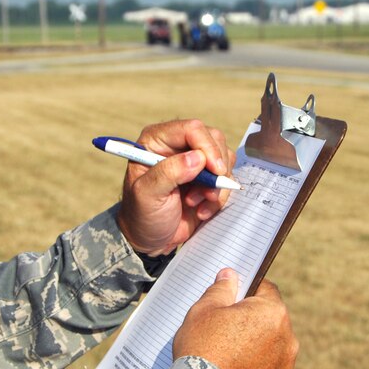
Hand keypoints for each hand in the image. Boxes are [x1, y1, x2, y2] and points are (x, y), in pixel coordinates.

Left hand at [116, 119, 234, 255]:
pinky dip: (219, 197)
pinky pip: (226, 178)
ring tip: (195, 203)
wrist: (150, 240)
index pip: (191, 129)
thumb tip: (197, 157)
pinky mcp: (207, 178)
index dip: (207, 147)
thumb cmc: (141, 215)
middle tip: (207, 192)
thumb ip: (169, 173)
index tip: (215, 171)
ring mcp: (194, 161)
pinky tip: (201, 210)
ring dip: (216, 185)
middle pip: (213, 138)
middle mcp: (177, 145)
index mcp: (156, 141)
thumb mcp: (147, 195)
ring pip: (224, 157)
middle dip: (216, 167)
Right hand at [172, 269, 297, 368]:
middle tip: (223, 327)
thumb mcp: (204, 310)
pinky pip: (269, 366)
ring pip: (271, 342)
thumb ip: (221, 289)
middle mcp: (288, 336)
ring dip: (256, 342)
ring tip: (227, 352)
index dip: (246, 290)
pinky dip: (256, 365)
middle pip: (269, 316)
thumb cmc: (202, 349)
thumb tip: (231, 275)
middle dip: (250, 318)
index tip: (231, 298)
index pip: (265, 288)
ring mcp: (286, 363)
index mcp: (272, 311)